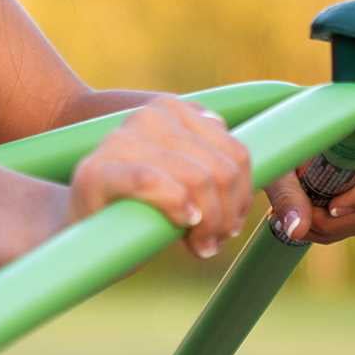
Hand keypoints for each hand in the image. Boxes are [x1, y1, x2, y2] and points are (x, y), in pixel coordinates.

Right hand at [66, 96, 252, 260]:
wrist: (72, 225)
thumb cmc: (137, 208)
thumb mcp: (184, 181)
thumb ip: (219, 169)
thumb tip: (283, 200)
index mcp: (172, 110)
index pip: (236, 152)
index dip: (243, 196)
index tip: (230, 224)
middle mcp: (148, 116)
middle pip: (221, 169)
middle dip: (226, 215)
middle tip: (212, 242)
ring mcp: (120, 140)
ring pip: (196, 178)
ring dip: (207, 222)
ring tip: (197, 244)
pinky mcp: (97, 172)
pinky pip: (153, 182)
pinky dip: (175, 203)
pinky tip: (182, 222)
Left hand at [263, 151, 354, 244]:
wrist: (280, 149)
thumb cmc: (280, 151)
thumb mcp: (279, 170)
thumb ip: (287, 196)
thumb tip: (297, 231)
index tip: (330, 207)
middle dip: (336, 223)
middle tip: (301, 218)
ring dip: (328, 231)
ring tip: (293, 221)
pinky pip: (354, 227)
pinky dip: (328, 231)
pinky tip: (303, 221)